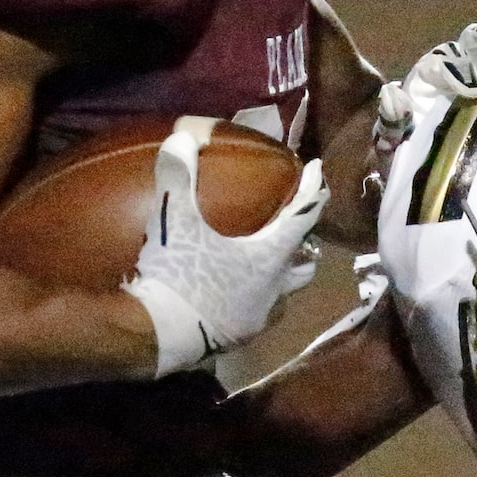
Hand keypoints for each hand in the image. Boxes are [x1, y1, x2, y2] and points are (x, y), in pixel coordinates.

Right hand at [125, 125, 328, 373]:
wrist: (158, 337)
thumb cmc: (178, 275)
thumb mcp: (175, 221)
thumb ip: (180, 178)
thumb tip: (181, 138)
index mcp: (269, 257)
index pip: (301, 217)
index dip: (311, 190)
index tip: (318, 173)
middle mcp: (274, 289)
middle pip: (304, 265)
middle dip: (304, 247)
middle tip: (293, 230)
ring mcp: (258, 318)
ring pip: (284, 296)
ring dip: (280, 278)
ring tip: (265, 265)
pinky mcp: (238, 338)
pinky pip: (258, 315)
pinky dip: (254, 300)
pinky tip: (234, 294)